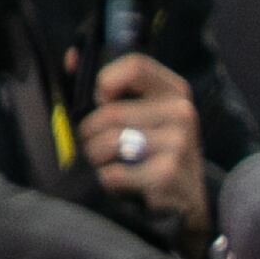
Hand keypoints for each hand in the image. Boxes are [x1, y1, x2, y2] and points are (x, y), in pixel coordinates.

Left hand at [78, 52, 206, 233]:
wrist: (188, 201)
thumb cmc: (155, 152)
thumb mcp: (144, 113)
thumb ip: (110, 85)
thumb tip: (71, 57)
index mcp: (175, 91)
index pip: (134, 65)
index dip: (106, 81)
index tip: (102, 101)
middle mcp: (182, 112)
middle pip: (110, 112)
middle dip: (91, 133)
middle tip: (98, 147)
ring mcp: (178, 143)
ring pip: (108, 142)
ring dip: (97, 158)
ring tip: (110, 164)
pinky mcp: (167, 173)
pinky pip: (113, 173)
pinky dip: (108, 181)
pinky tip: (123, 183)